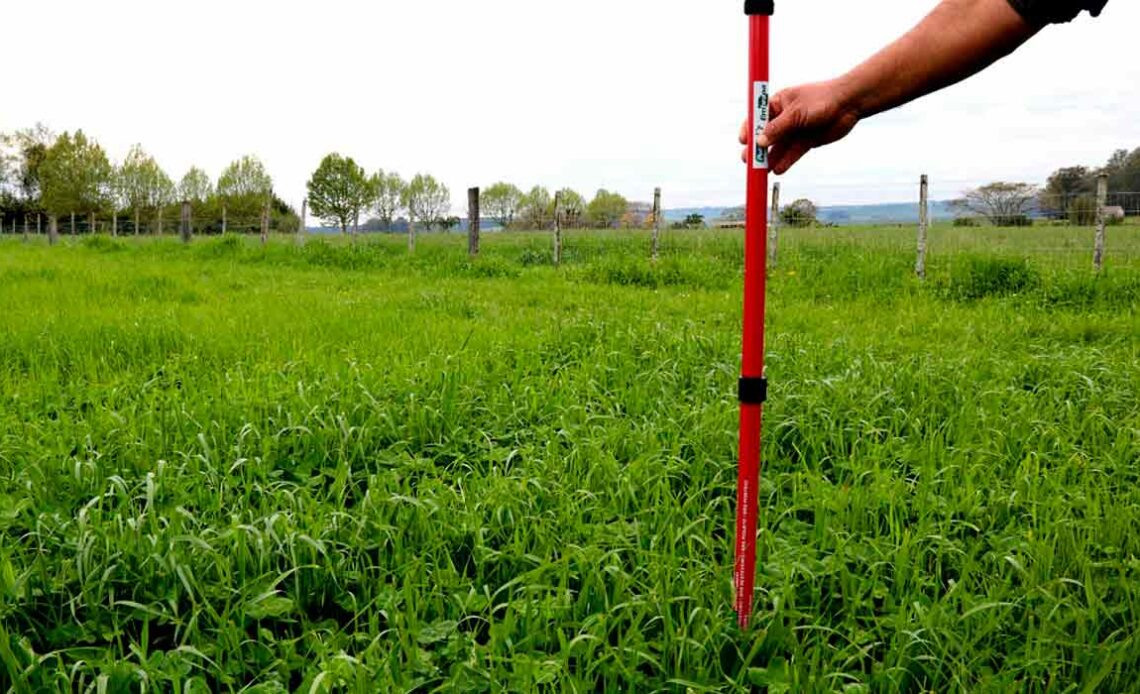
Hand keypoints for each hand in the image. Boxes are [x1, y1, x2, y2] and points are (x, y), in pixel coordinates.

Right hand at [738, 78, 861, 173]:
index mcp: (777, 104)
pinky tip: (777, 170)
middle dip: (756, 149)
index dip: (748, 129)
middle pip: (765, 136)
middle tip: (748, 160)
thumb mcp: (797, 113)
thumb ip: (778, 128)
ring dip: (769, 159)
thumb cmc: (822, 99)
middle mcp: (784, 118)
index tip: (743, 141)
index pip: (756, 118)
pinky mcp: (806, 142)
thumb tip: (759, 142)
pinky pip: (792, 154)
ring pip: (778, 148)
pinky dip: (785, 162)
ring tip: (761, 171)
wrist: (849, 104)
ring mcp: (795, 130)